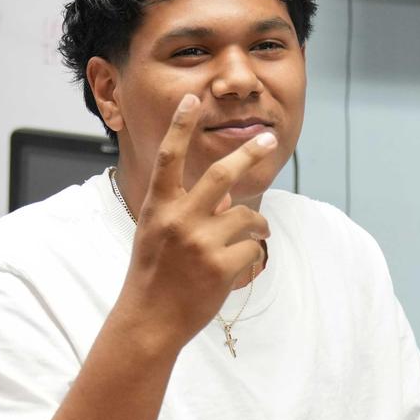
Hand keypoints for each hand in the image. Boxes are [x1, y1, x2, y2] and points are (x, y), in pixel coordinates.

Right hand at [117, 94, 276, 346]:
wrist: (149, 320)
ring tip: (256, 234)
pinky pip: (254, 248)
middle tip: (269, 140)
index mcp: (159, 206)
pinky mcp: (220, 266)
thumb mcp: (158, 233)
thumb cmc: (153, 275)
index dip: (180, 126)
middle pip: (222, 175)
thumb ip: (187, 209)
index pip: (169, 157)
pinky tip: (241, 266)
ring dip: (257, 226)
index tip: (192, 99)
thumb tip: (228, 196)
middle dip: (250, 154)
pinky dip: (254, 255)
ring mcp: (200, 243)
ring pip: (247, 217)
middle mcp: (179, 219)